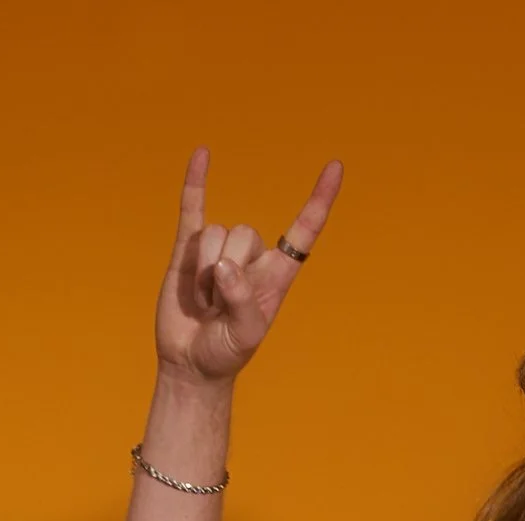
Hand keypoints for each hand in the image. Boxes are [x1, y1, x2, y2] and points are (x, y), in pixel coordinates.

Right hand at [156, 145, 341, 385]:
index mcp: (277, 275)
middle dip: (225, 274)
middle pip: (243, 234)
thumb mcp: (244, 335)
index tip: (335, 168)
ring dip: (202, 275)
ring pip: (213, 234)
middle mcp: (252, 256)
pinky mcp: (189, 248)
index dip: (319, 202)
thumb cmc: (225, 351)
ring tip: (202, 303)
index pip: (303, 232)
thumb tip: (223, 266)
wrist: (189, 361)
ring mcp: (220, 249)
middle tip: (218, 311)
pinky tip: (203, 153)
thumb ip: (241, 302)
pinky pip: (193, 207)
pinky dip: (195, 182)